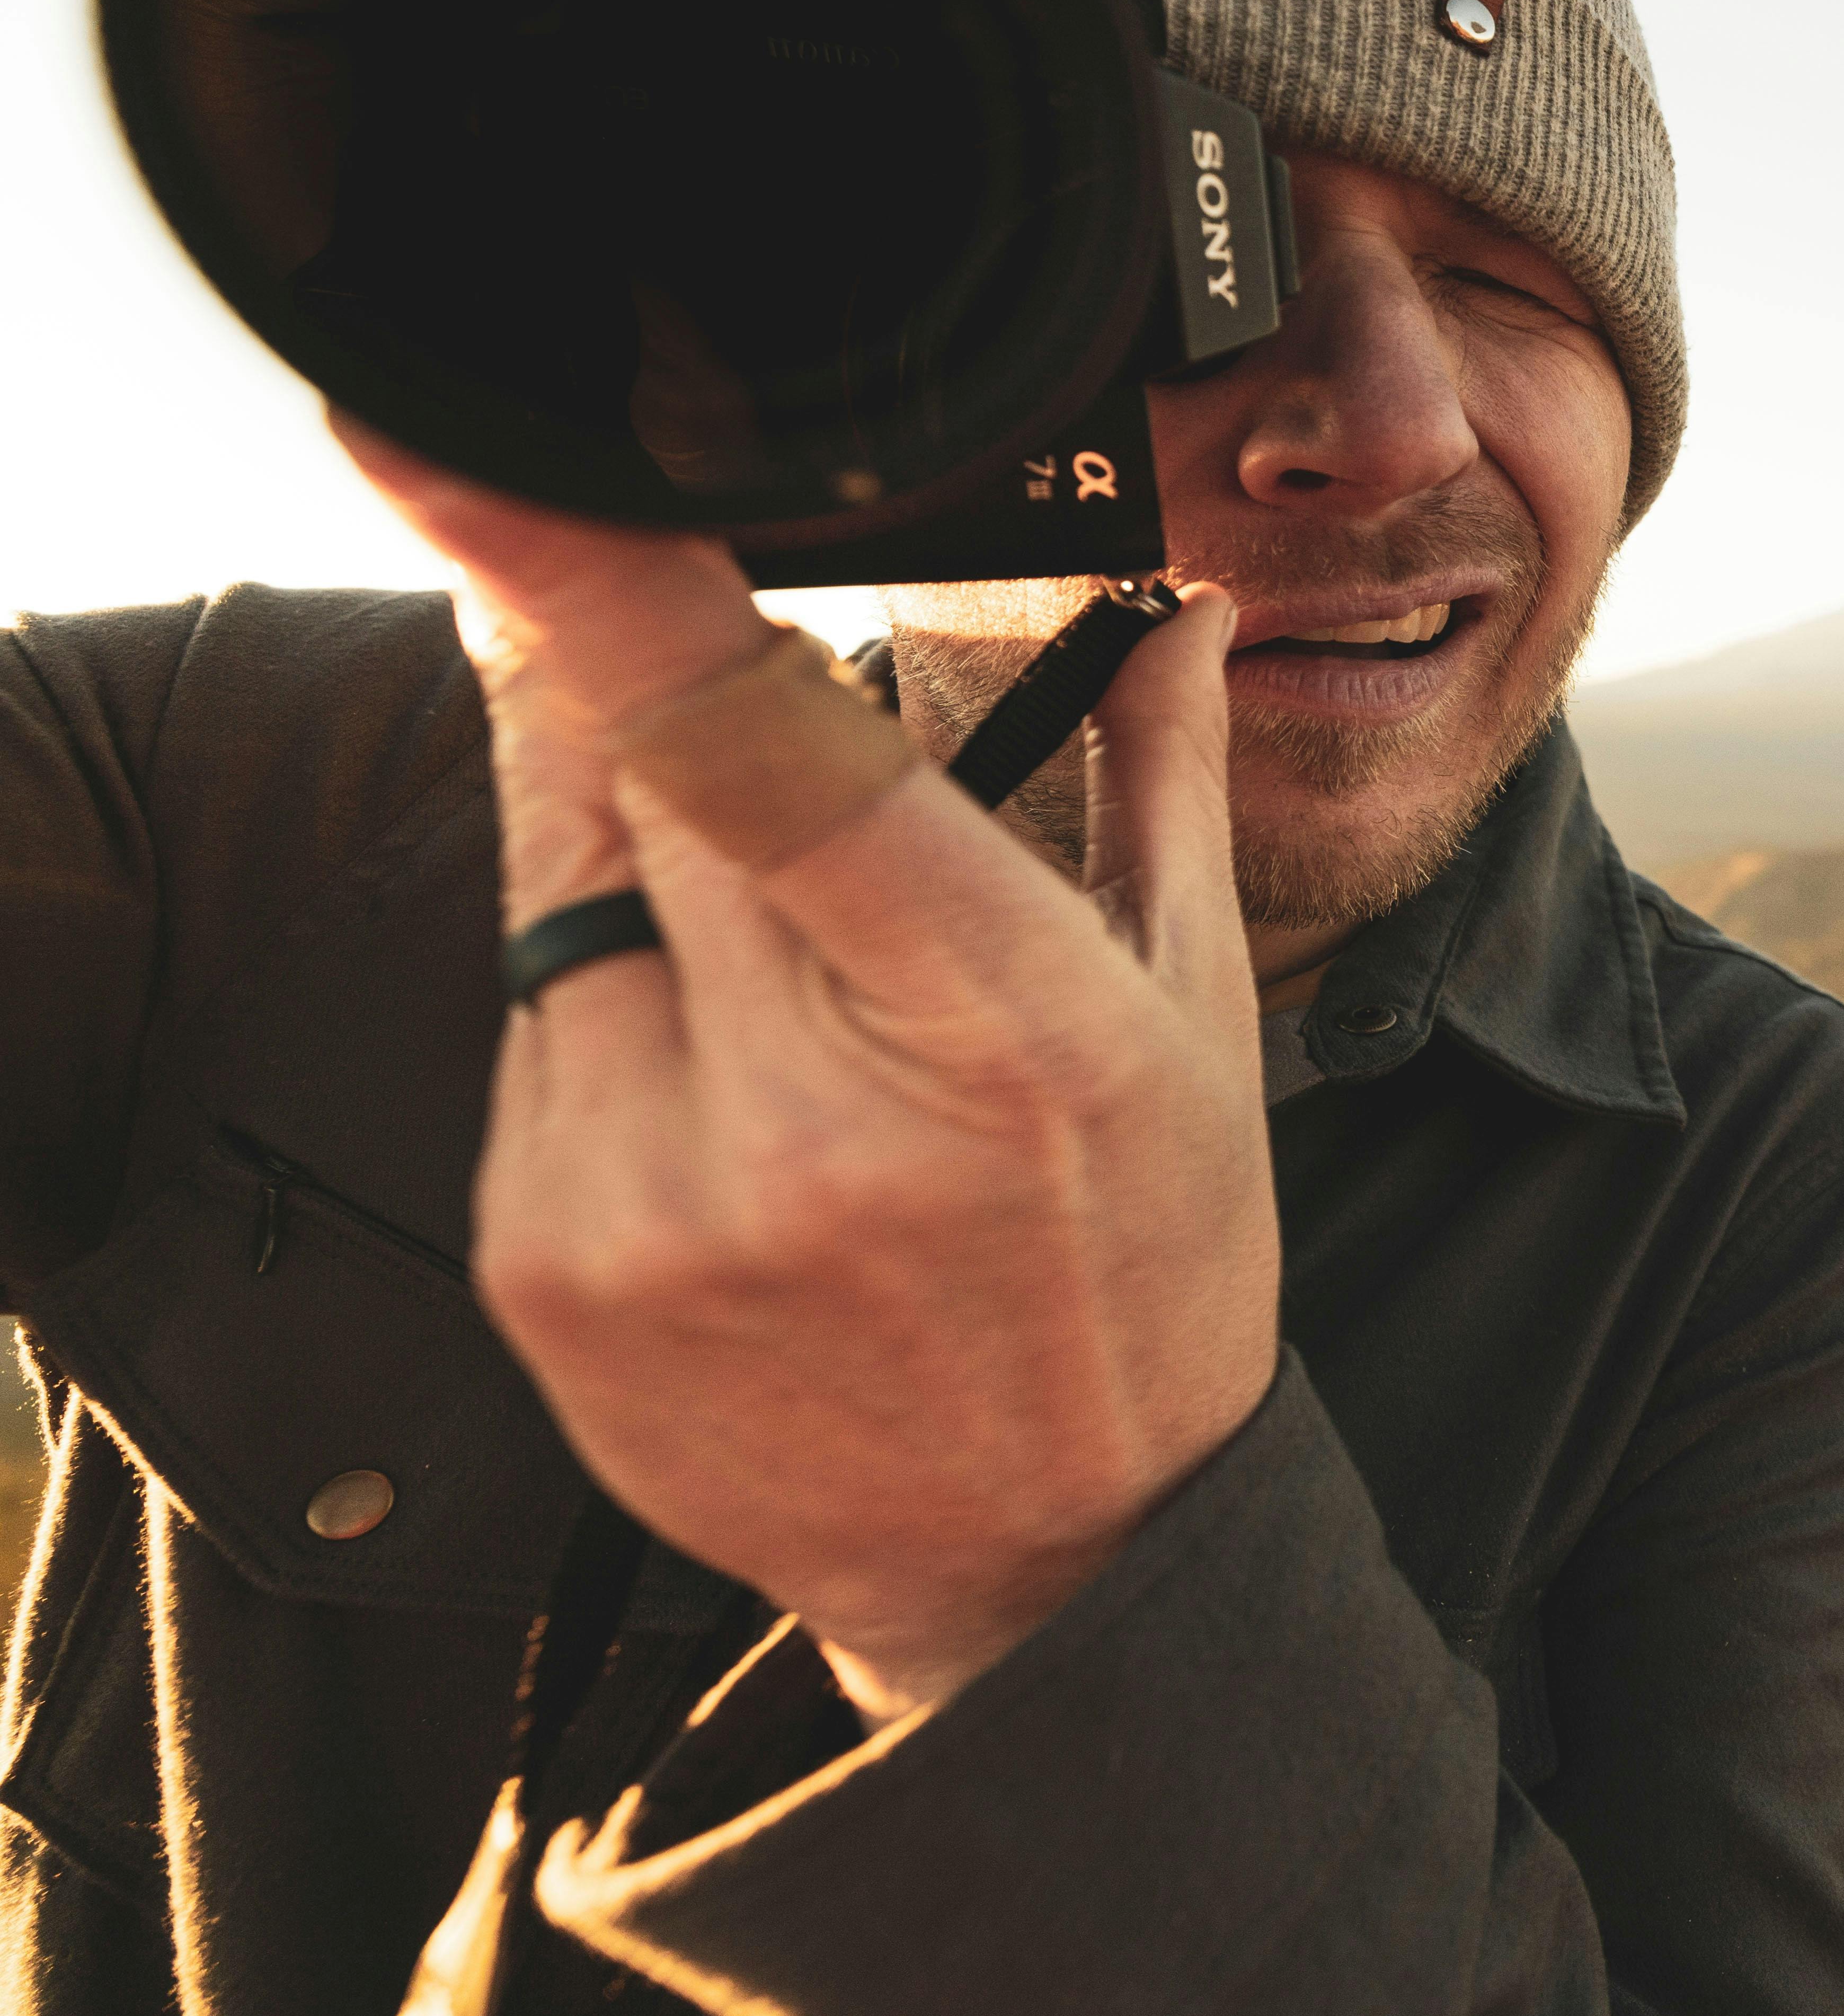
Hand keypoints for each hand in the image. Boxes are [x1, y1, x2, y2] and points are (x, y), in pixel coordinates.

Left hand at [345, 420, 1277, 1720]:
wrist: (1043, 1562)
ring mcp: (650, 1207)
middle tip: (704, 663)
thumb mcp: (1195, 1019)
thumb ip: (1152, 775)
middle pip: (634, 786)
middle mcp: (808, 1121)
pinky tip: (723, 1079)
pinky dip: (608, 1004)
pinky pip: (532, 1036)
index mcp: (1003, 1030)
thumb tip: (1160, 587)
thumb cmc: (1144, 1270)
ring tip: (771, 964)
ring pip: (566, 899)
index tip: (475, 453)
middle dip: (645, 688)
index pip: (756, 753)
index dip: (604, 589)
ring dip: (638, 859)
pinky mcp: (540, 1268)